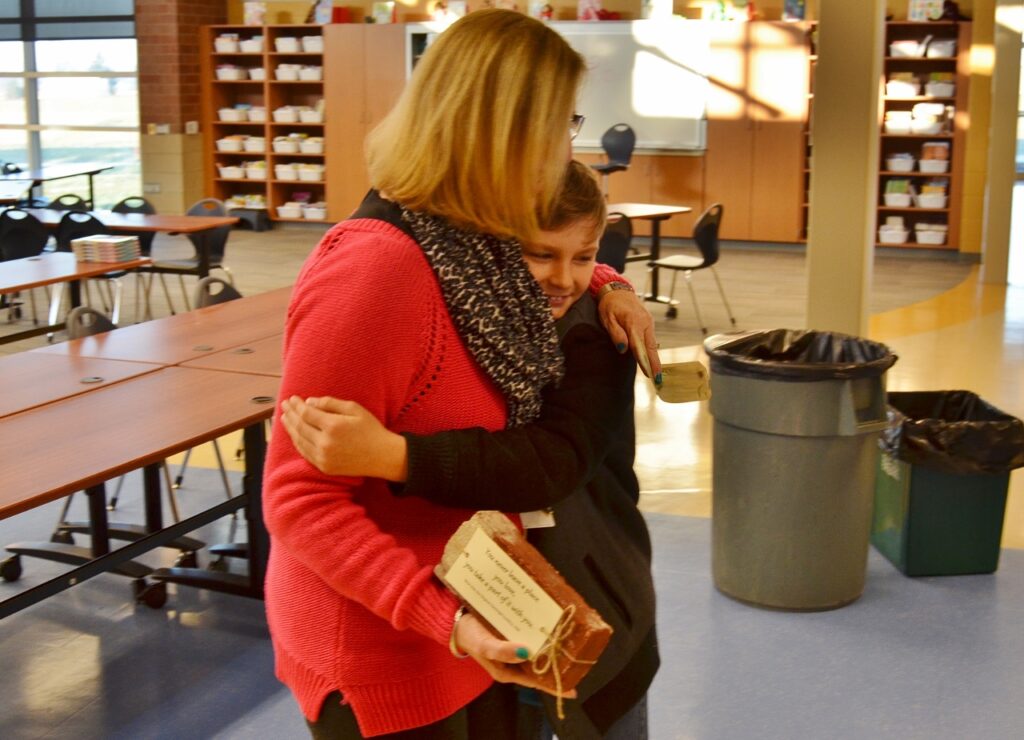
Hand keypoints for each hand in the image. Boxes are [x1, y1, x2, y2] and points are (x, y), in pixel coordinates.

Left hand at [279, 396, 408, 480]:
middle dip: (290, 414)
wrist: (382, 456)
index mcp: (333, 426)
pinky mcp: (324, 467)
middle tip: (284, 405)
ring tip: (284, 418)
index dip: (297, 405)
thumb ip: (330, 403)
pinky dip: (297, 442)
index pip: (306, 413)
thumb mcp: (355, 409)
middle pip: (299, 426)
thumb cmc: (370, 429)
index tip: (292, 398)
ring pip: (299, 440)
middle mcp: (325, 443)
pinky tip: (294, 434)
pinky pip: (305, 453)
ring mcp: (323, 457)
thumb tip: (309, 402)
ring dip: (290, 428)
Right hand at [455, 611, 576, 698]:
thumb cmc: (470, 636)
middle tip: (578, 656)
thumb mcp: (484, 646)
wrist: (458, 620)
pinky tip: (552, 623)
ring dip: (552, 644)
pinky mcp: (515, 633)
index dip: (553, 685)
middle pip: (541, 666)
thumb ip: (502, 651)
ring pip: (539, 649)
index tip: (572, 688)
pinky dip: (542, 631)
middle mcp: (515, 661)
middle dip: (557, 662)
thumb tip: (525, 652)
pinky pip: (532, 635)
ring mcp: (516, 646)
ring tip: (571, 638)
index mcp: (509, 671)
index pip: (536, 682)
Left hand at [597, 288, 662, 382]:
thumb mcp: (607, 318)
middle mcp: (645, 323)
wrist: (618, 290)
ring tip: (657, 374)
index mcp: (633, 322)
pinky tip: (652, 361)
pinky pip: (651, 339)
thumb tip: (623, 349)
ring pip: (653, 344)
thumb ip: (616, 334)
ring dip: (655, 359)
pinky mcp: (649, 323)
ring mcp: (649, 322)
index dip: (644, 361)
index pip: (639, 345)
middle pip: (651, 347)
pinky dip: (652, 351)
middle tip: (657, 380)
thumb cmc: (609, 305)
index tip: (648, 373)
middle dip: (655, 364)